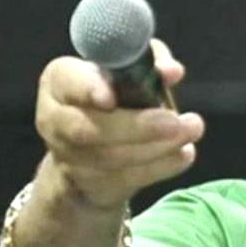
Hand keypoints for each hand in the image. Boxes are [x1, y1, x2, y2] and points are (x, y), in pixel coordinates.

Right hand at [34, 39, 202, 208]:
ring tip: (190, 131)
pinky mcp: (91, 184)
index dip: (88, 89)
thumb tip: (172, 71)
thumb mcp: (125, 70)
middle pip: (89, 129)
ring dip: (156, 147)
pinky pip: (127, 179)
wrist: (86, 149)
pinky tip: (184, 153)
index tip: (112, 97)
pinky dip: (160, 167)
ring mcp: (70, 157)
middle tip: (176, 122)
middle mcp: (56, 119)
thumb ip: (148, 62)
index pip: (67, 82)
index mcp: (60, 81)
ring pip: (110, 157)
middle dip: (136, 127)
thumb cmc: (112, 95)